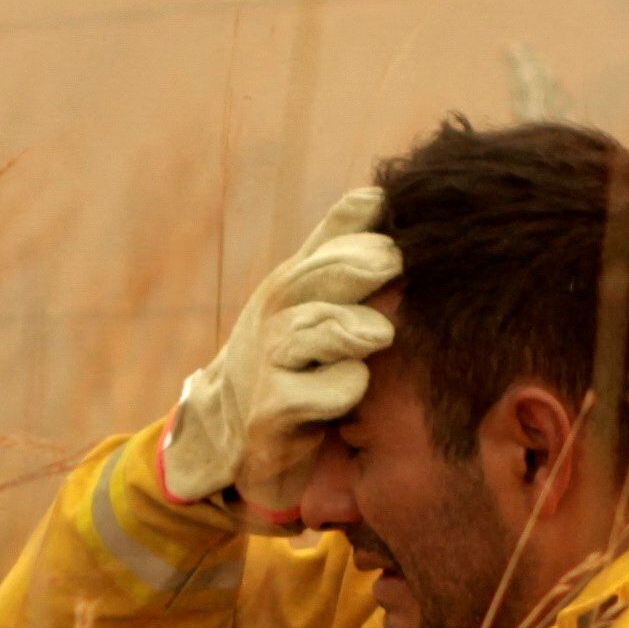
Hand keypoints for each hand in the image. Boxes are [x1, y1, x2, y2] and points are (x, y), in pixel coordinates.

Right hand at [158, 186, 400, 521]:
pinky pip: (319, 393)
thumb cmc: (284, 356)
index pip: (329, 245)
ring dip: (350, 328)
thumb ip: (335, 248)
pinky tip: (355, 386)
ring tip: (378, 332)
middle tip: (391, 260)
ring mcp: (270, 362)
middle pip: (319, 278)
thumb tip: (376, 193)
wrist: (229, 434)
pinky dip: (342, 387)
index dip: (363, 232)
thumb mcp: (303, 297)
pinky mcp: (272, 413)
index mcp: (295, 282)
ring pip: (316, 331)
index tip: (399, 217)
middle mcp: (278, 314)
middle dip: (357, 265)